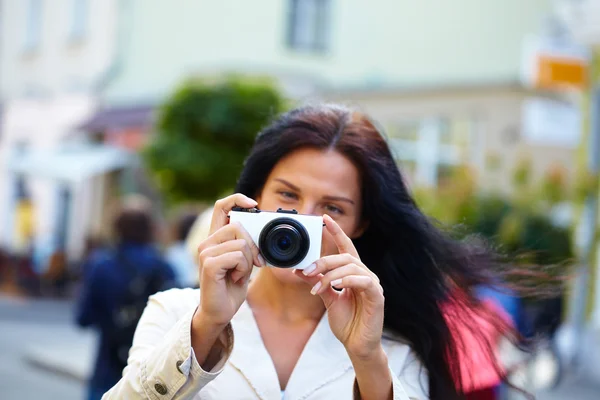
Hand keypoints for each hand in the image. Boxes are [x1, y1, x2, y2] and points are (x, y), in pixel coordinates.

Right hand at [196, 193, 264, 327]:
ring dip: (248, 261)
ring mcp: (205, 252)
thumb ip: (247, 245)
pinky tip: (235, 279)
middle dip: (253, 246)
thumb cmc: (231, 287)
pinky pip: (238, 256)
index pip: (222, 207)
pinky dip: (243, 269)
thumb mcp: (244, 262)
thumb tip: (261, 233)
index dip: (237, 199)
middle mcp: (207, 242)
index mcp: (215, 238)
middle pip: (238, 226)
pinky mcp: (208, 264)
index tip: (254, 203)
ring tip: (239, 274)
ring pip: (241, 243)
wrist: (219, 312)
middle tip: (254, 263)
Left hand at [294, 214, 384, 359]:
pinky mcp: (377, 296)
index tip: (324, 218)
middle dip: (324, 261)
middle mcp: (365, 275)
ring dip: (330, 274)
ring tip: (316, 285)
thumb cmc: (347, 323)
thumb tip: (301, 269)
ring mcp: (373, 285)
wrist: (357, 346)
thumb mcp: (328, 299)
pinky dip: (348, 280)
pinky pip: (363, 281)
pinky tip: (336, 285)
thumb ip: (318, 282)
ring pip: (351, 267)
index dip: (336, 232)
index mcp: (354, 274)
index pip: (346, 247)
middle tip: (306, 269)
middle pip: (345, 257)